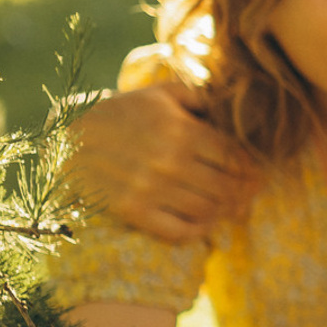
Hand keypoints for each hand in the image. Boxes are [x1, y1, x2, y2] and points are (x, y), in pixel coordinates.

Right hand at [63, 82, 258, 242]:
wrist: (69, 141)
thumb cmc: (121, 114)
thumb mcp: (160, 95)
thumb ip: (198, 97)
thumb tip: (232, 106)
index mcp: (181, 130)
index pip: (233, 156)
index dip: (251, 168)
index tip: (257, 173)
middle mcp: (170, 162)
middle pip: (227, 186)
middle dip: (245, 192)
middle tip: (251, 194)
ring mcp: (152, 189)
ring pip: (209, 209)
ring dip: (226, 211)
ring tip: (232, 208)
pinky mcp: (134, 212)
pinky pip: (179, 231)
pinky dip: (200, 231)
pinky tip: (206, 224)